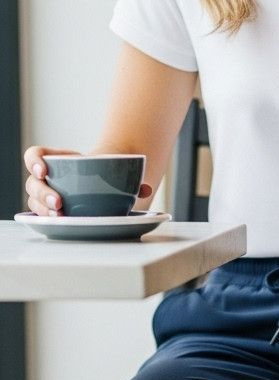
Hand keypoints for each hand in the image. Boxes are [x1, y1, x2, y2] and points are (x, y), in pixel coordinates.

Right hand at [23, 144, 152, 215]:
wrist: (106, 184)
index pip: (35, 155)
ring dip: (44, 210)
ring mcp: (47, 195)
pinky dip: (47, 220)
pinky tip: (58, 224)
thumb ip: (130, 176)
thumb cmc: (107, 174)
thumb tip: (144, 188)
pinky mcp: (52, 212)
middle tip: (59, 202)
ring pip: (34, 201)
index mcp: (58, 160)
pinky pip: (42, 215)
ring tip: (60, 216)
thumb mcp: (115, 169)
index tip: (44, 170)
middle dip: (43, 193)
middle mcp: (48, 178)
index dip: (34, 161)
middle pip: (33, 183)